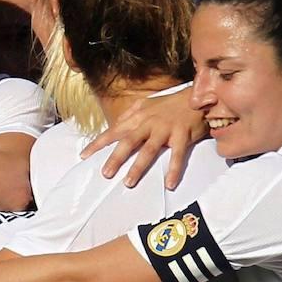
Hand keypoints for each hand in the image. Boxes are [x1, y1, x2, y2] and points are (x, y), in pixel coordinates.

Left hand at [79, 88, 207, 187]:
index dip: (98, 143)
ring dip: (138, 167)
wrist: (197, 97)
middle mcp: (149, 123)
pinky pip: (177, 156)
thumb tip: (115, 124)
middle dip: (116, 158)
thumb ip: (130, 114)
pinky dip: (173, 170)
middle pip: (129, 142)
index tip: (84, 156)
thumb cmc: (170, 104)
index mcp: (138, 116)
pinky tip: (169, 183)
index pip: (114, 131)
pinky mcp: (182, 136)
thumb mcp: (146, 104)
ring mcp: (165, 129)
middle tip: (105, 173)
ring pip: (149, 150)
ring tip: (129, 182)